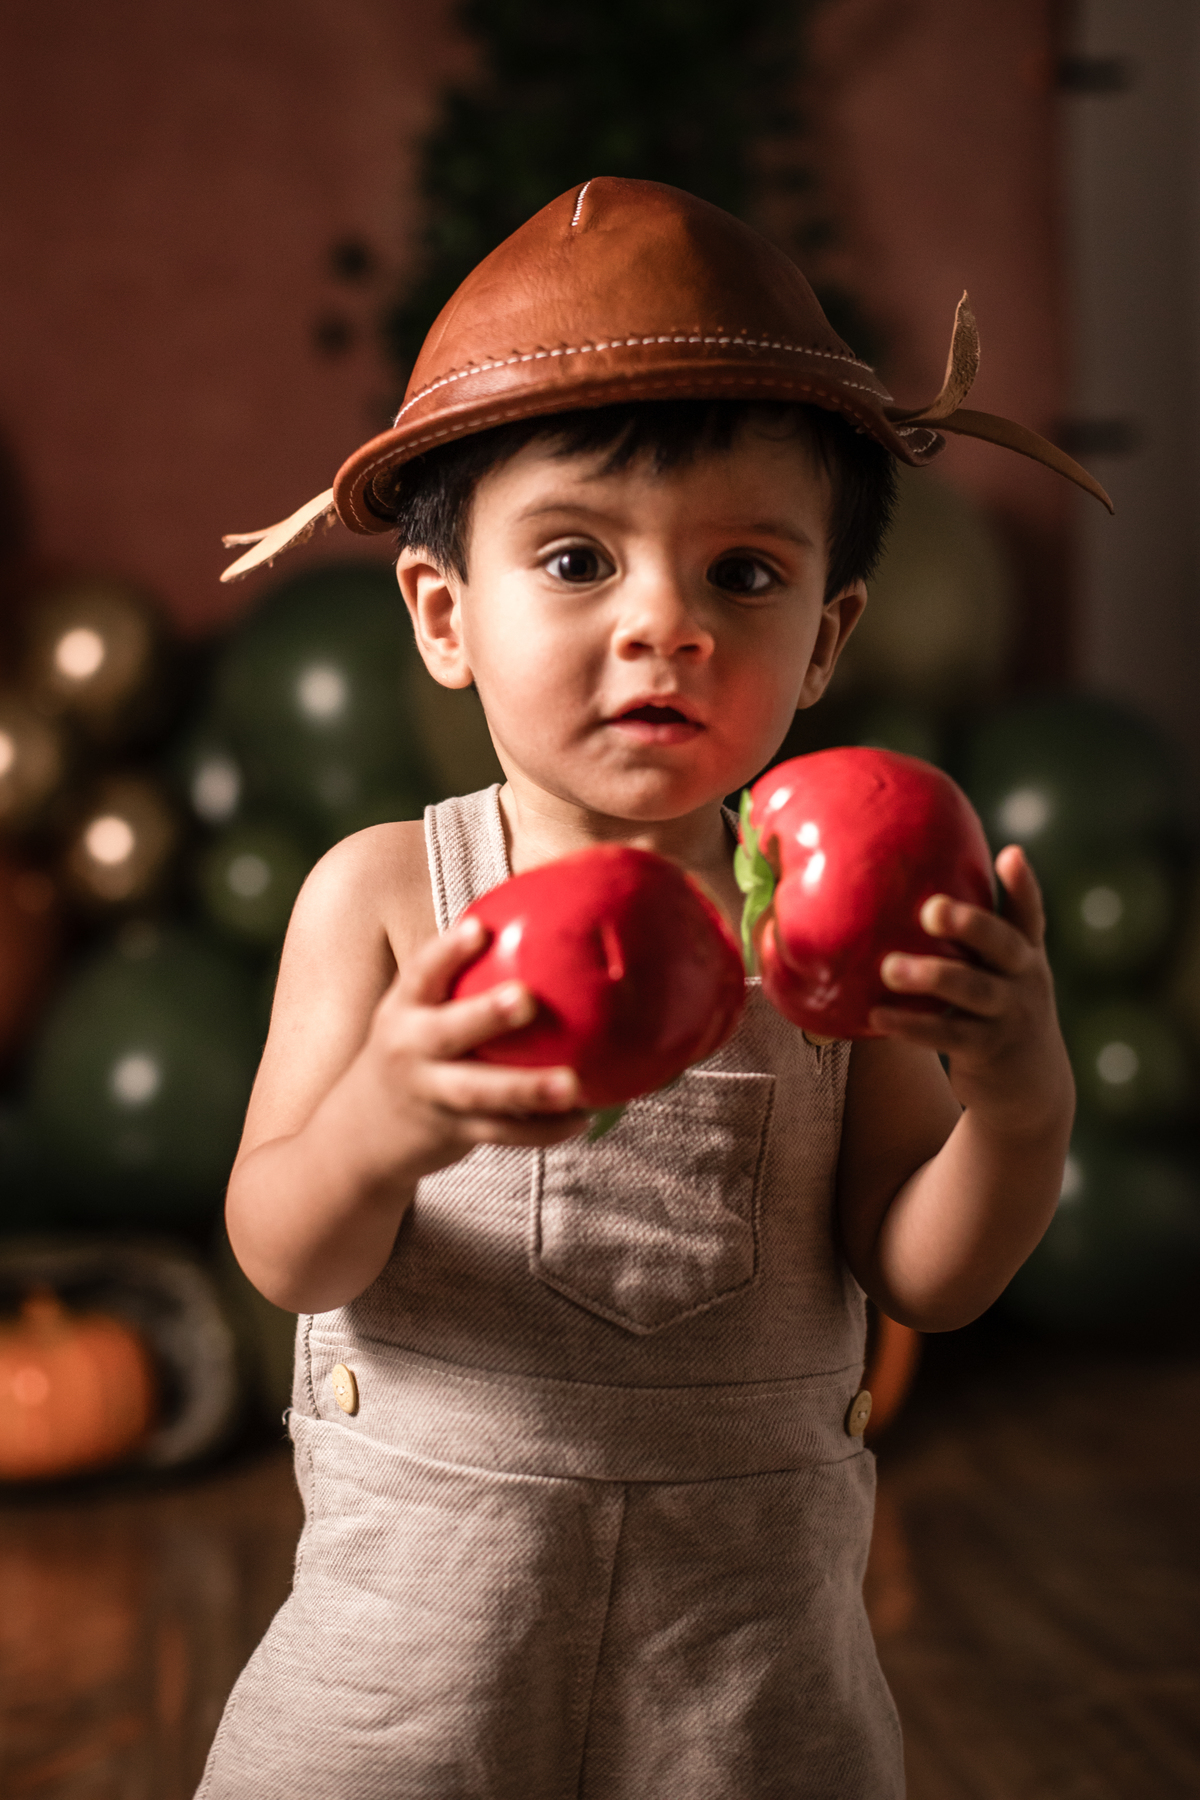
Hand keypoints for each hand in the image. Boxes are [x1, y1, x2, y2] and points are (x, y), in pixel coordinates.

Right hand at [353, 914, 588, 1180]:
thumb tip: (542, 932)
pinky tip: (582, 1118)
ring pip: (479, 1091)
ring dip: (526, 1088)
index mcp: (404, 1010)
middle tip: (527, 999)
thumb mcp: (417, 1014)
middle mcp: (410, 1050)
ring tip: (572, 1084)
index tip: (479, 930)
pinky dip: (542, 1129)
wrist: (361, 1134)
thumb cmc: (413, 1053)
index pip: (422, 973)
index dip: (448, 951)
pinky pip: (501, 1131)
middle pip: (447, 1032)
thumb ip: (460, 982)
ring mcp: (430, 1094)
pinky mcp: (452, 1132)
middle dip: (486, 1015)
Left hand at [867, 845, 1073, 1139]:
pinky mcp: (987, 1050)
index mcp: (1023, 952)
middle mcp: (1024, 978)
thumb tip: (902, 897)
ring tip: (889, 968)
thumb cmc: (992, 1011)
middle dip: (970, 924)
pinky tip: (877, 1015)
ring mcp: (1010, 1015)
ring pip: (973, 990)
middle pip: (1003, 944)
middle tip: (931, 909)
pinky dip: (912, 1026)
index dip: (1022, 885)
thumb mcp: (997, 973)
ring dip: (931, 976)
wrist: (1029, 1086)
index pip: (1028, 913)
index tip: (1010, 854)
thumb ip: (968, 941)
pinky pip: (947, 1034)